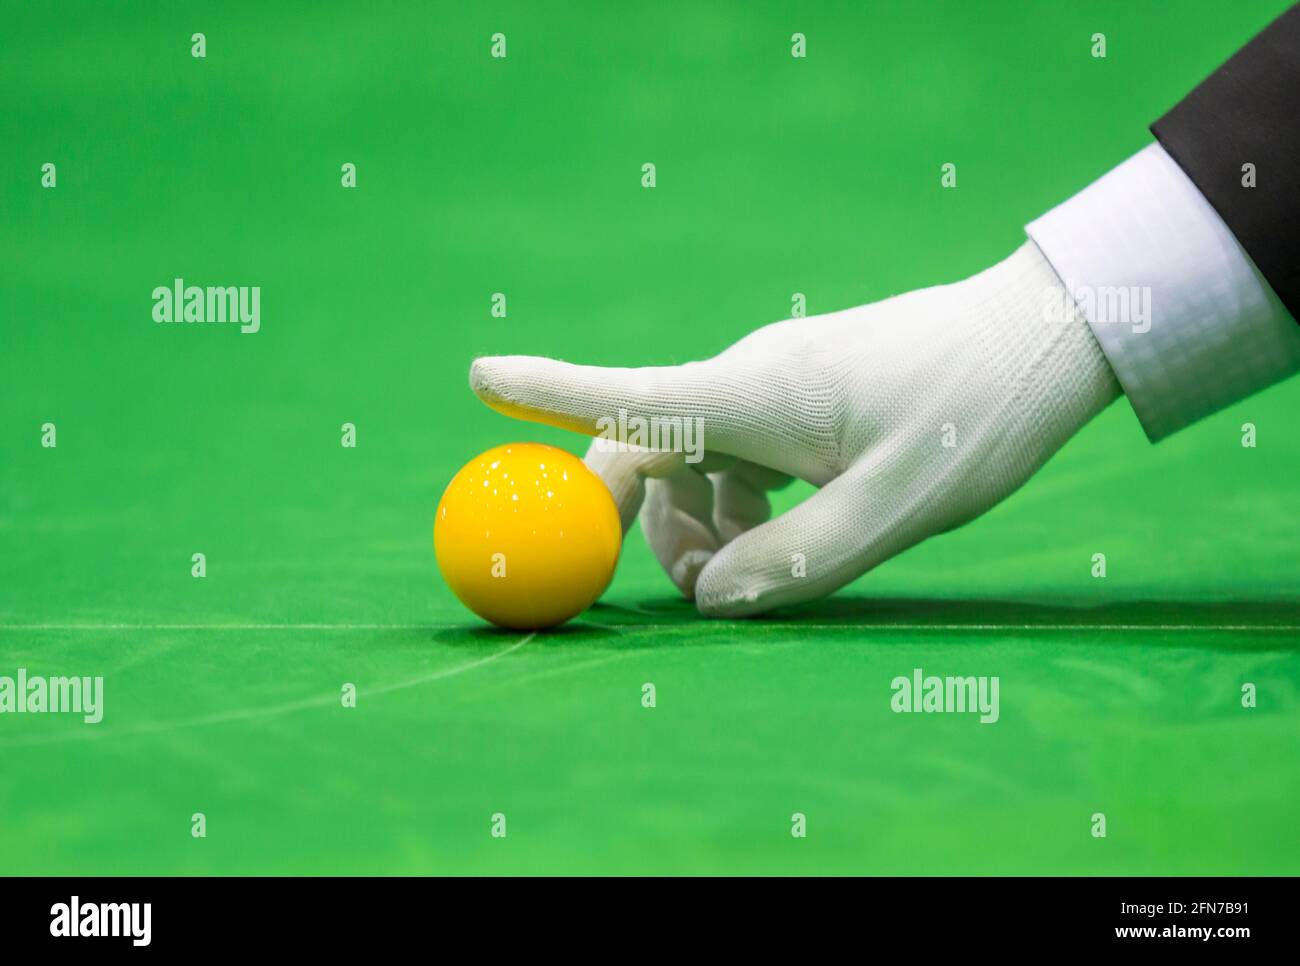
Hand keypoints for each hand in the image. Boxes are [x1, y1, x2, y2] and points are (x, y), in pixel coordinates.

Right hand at [469, 241, 1119, 615]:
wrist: (1040, 337)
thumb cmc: (975, 415)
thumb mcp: (895, 509)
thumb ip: (798, 561)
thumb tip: (710, 600)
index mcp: (759, 392)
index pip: (633, 395)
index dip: (548, 392)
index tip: (477, 376)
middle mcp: (748, 381)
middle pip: (645, 443)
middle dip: (630, 519)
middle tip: (672, 591)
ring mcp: (771, 389)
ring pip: (688, 460)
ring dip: (691, 527)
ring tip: (743, 575)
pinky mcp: (796, 401)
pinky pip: (729, 458)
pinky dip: (728, 508)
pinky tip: (771, 538)